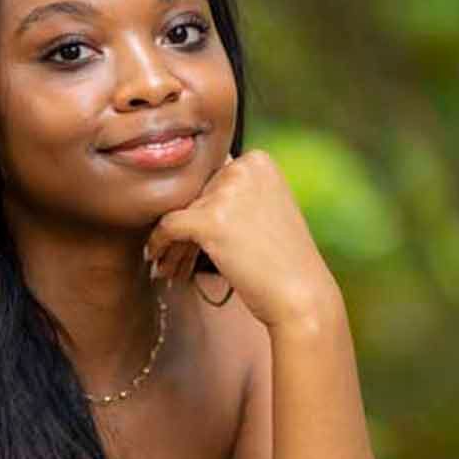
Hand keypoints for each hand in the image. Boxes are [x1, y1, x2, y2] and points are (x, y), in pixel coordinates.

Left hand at [141, 150, 337, 328]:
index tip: (191, 238)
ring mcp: (226, 191)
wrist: (301, 297)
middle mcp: (243, 167)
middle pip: (195, 195)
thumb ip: (236, 195)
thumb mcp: (267, 211)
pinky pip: (168, 227)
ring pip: (180, 212)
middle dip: (184, 229)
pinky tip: (156, 260)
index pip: (212, 178)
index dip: (199, 209)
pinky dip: (159, 245)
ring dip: (172, 244)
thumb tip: (188, 195)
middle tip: (173, 259)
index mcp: (258, 160)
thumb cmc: (284, 263)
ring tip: (167, 267)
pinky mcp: (210, 219)